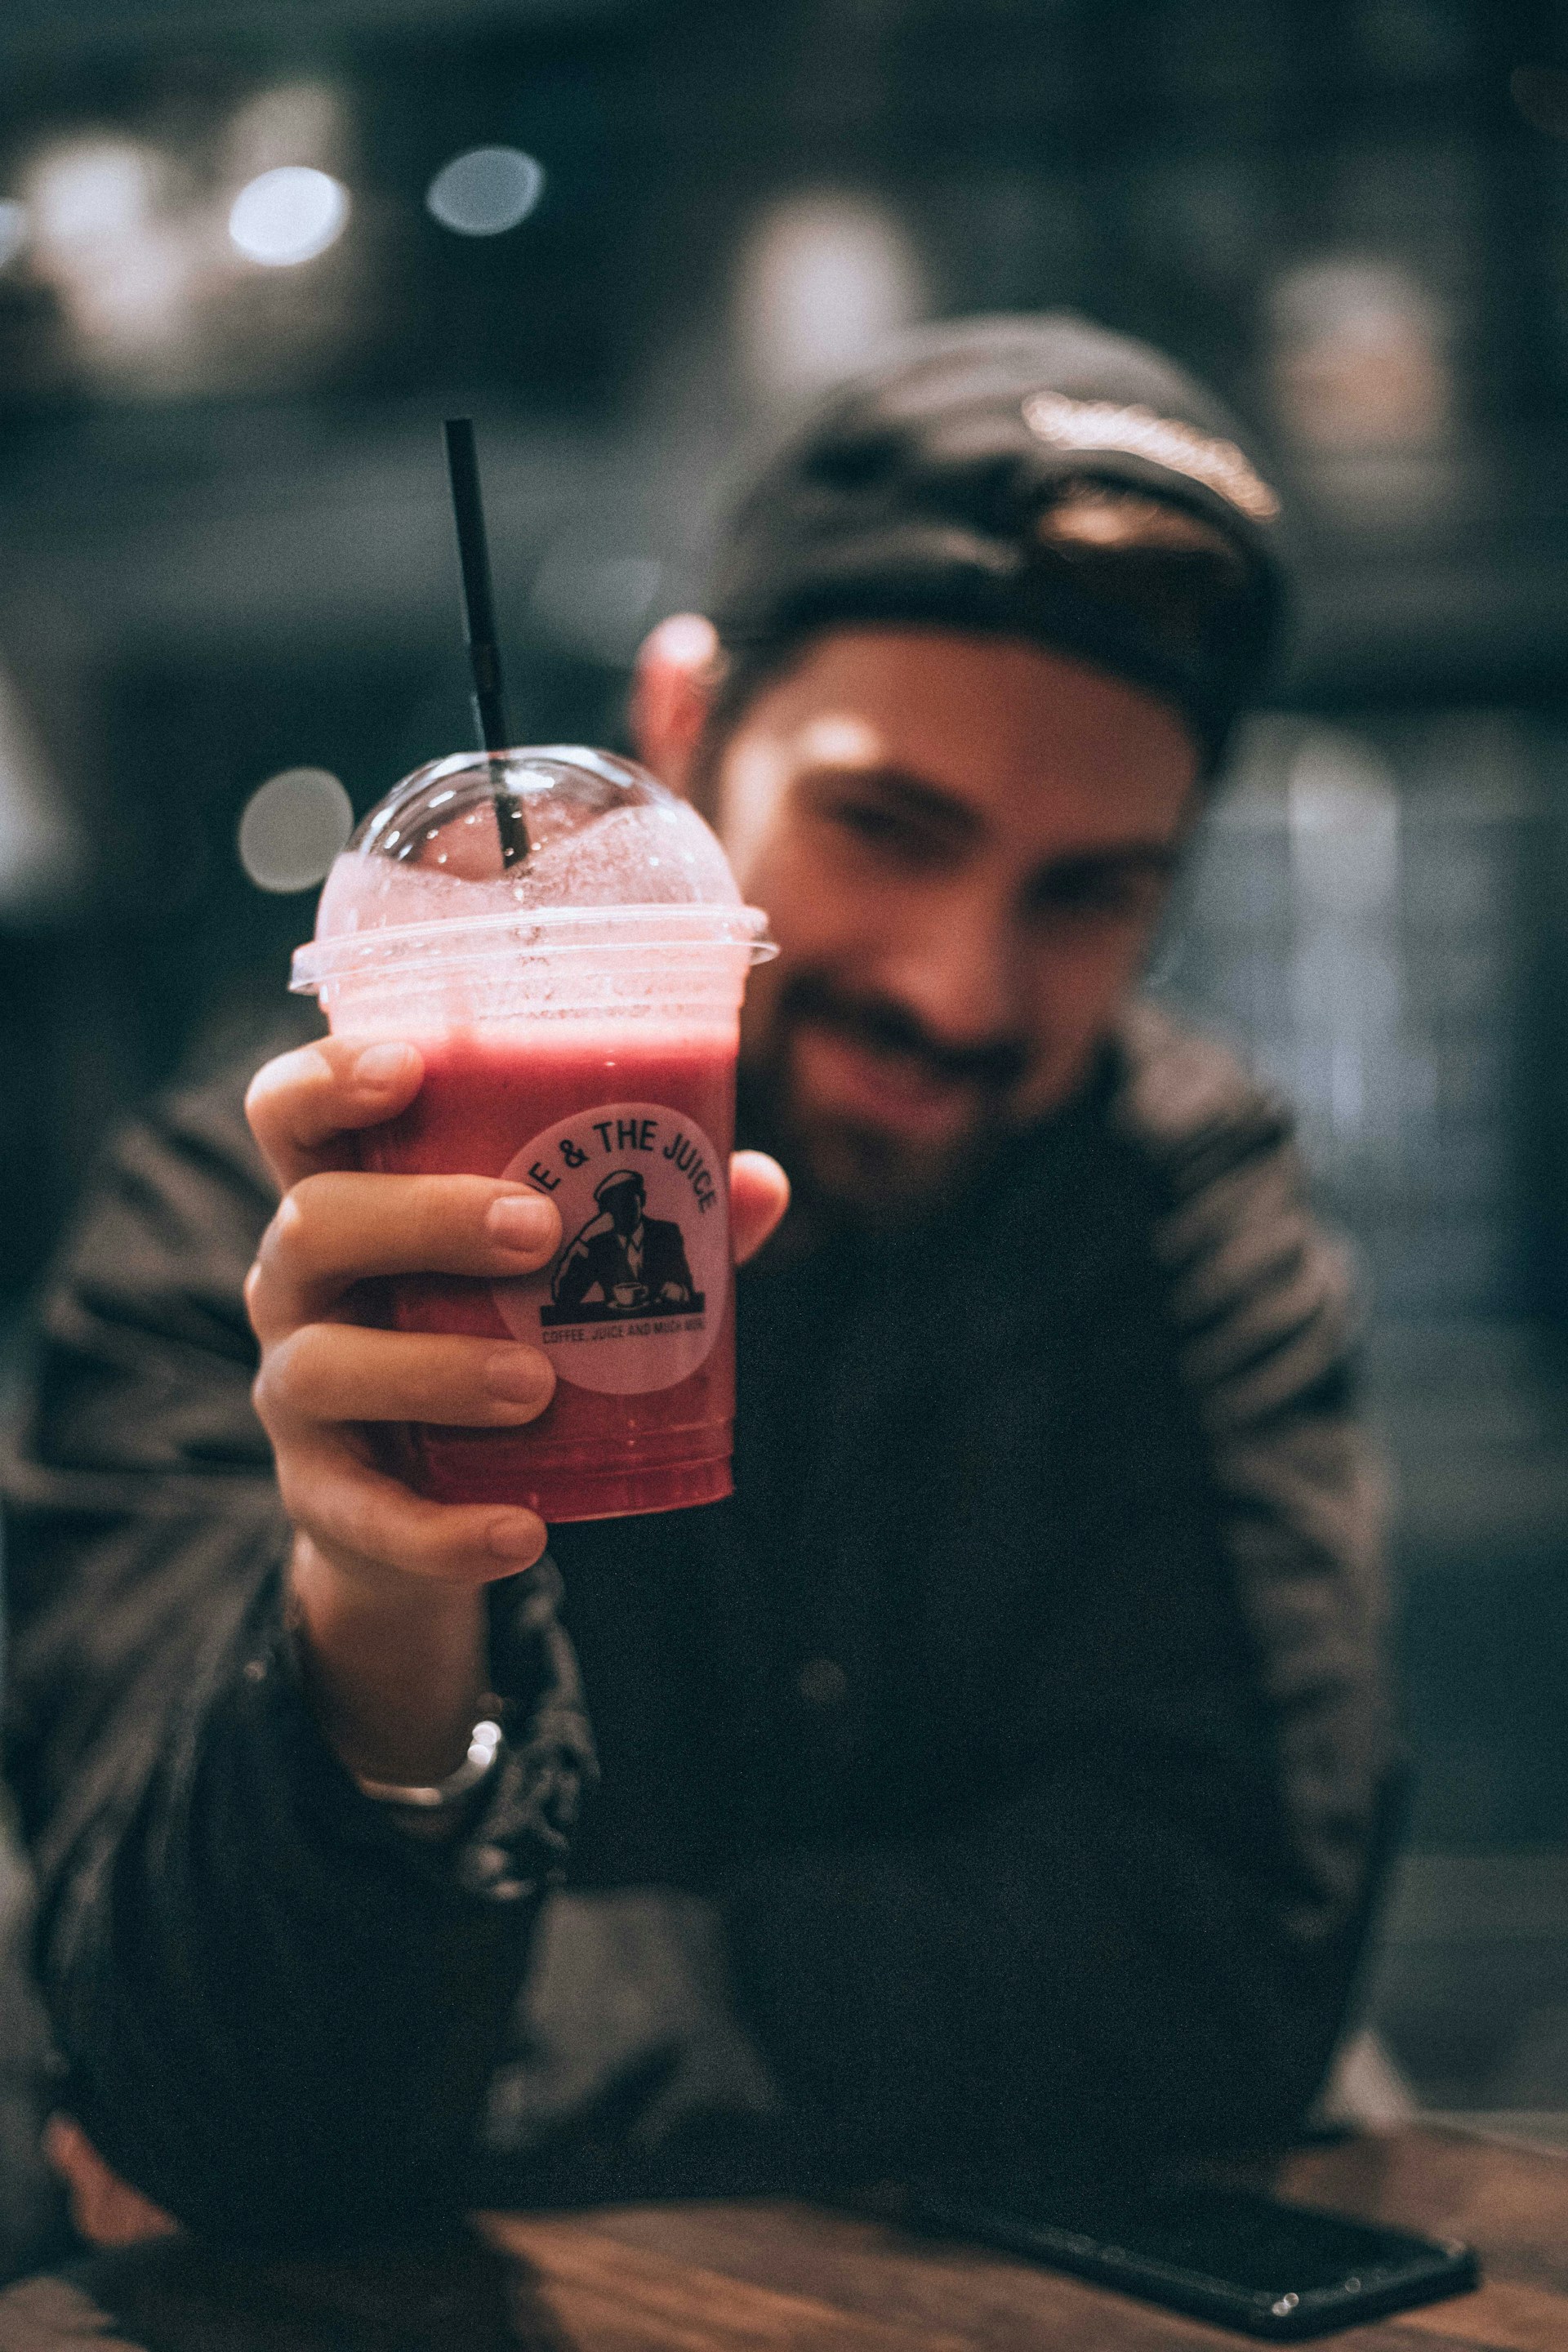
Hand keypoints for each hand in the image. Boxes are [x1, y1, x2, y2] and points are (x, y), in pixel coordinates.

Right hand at [244, 1037, 787, 1785]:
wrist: (427, 1498)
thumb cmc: (492, 1330)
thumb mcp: (552, 1270)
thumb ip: (643, 1222)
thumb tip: (758, 1182)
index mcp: (346, 1197)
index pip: (290, 1113)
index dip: (329, 1078)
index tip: (409, 1067)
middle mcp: (296, 1283)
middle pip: (311, 1222)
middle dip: (422, 1218)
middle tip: (538, 1232)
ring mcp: (295, 1389)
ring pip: (322, 1366)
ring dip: (436, 1371)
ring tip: (538, 1384)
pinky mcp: (320, 1495)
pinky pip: (362, 1514)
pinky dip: (442, 1531)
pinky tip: (523, 1533)